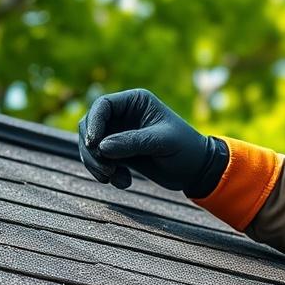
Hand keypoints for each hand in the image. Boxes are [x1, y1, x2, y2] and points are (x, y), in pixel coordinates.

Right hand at [77, 88, 227, 196]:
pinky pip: (99, 161)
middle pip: (89, 126)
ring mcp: (119, 134)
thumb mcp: (163, 142)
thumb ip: (133, 142)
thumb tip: (101, 147)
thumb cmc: (186, 149)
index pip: (103, 105)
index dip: (93, 123)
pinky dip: (106, 174)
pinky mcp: (118, 153)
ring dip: (96, 164)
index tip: (93, 144)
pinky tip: (124, 182)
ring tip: (112, 179)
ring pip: (90, 146)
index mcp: (135, 101)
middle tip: (105, 170)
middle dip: (91, 149)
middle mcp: (124, 115)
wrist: (196, 170)